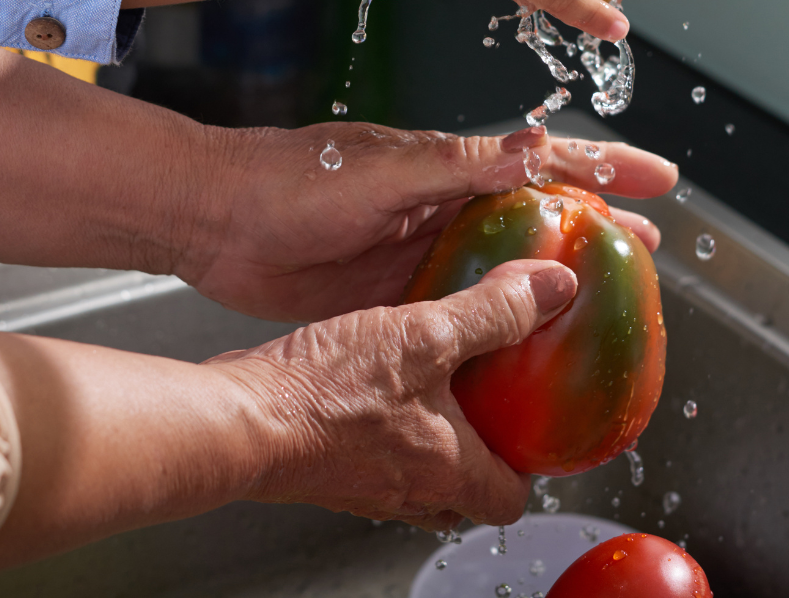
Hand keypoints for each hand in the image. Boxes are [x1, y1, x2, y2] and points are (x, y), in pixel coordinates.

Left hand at [181, 123, 673, 322]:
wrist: (219, 222)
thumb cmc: (292, 179)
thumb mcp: (382, 172)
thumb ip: (456, 167)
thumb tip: (531, 151)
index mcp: (449, 167)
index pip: (544, 161)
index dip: (606, 168)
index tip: (661, 177)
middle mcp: (444, 207)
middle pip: (541, 219)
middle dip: (600, 229)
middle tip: (653, 249)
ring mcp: (422, 253)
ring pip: (509, 269)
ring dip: (558, 281)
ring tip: (609, 300)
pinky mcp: (395, 296)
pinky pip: (464, 312)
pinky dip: (501, 326)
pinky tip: (527, 346)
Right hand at [213, 259, 579, 528]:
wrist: (239, 416)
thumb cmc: (323, 393)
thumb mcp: (424, 332)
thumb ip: (491, 310)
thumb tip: (549, 288)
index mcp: (448, 471)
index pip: (510, 501)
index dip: (528, 467)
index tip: (533, 428)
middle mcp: (408, 490)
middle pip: (464, 492)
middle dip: (478, 452)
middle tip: (486, 401)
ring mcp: (363, 485)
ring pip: (416, 474)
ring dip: (428, 437)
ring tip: (430, 384)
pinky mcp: (326, 467)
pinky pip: (370, 456)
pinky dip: (381, 426)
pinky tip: (371, 379)